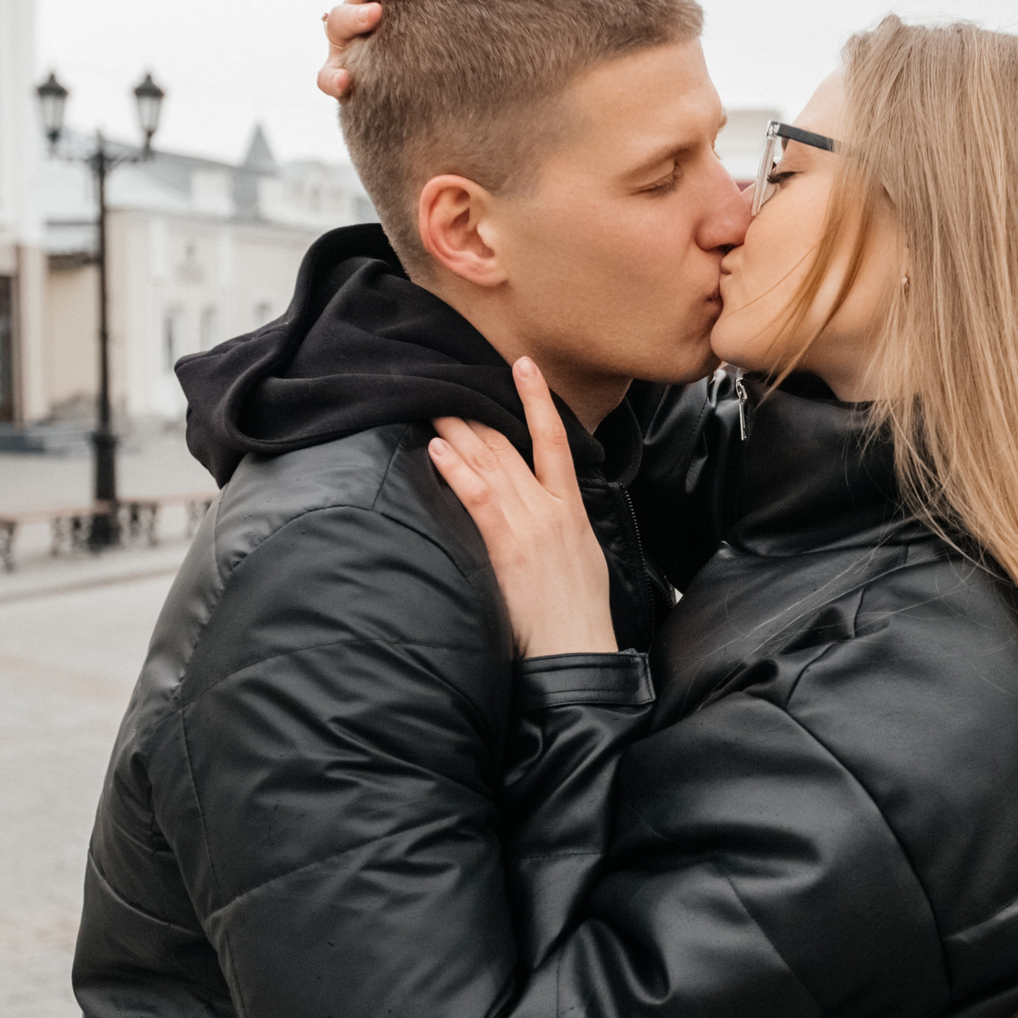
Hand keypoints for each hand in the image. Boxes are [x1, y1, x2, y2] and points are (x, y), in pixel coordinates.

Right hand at [317, 0, 450, 97]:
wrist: (422, 100)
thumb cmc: (445, 52)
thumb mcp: (456, 25)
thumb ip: (469, 1)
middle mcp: (365, 9)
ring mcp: (348, 42)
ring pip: (339, 21)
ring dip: (356, 17)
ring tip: (374, 17)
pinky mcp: (339, 75)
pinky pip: (328, 76)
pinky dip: (333, 77)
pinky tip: (347, 82)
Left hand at [426, 358, 617, 657]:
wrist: (578, 651)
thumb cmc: (578, 615)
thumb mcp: (584, 558)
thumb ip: (563, 527)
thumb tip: (545, 513)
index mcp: (571, 508)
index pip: (554, 439)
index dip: (537, 399)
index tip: (522, 366)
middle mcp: (550, 507)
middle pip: (508, 445)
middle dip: (476, 412)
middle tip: (446, 383)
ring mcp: (529, 523)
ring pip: (490, 462)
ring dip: (458, 430)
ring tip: (433, 403)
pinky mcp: (508, 545)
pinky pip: (478, 496)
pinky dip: (457, 470)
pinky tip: (438, 450)